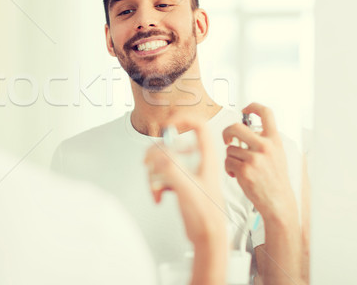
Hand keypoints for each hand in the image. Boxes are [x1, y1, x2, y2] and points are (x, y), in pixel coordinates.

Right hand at [144, 117, 225, 244]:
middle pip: (171, 145)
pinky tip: (158, 195)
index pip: (199, 126)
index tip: (167, 124)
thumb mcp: (189, 190)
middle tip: (149, 163)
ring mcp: (188, 173)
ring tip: (155, 187)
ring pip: (163, 161)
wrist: (207, 237)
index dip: (183, 119)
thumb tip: (158, 156)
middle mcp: (197, 162)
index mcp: (206, 157)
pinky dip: (155, 184)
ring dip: (154, 173)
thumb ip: (172, 170)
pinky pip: (162, 175)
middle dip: (156, 154)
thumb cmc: (207, 217)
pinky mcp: (180, 183)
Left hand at [222, 103, 296, 219]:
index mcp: (274, 140)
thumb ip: (264, 140)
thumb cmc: (275, 179)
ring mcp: (255, 159)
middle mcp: (265, 147)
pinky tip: (237, 175)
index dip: (253, 106)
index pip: (266, 113)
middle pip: (236, 127)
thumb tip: (245, 128)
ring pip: (229, 149)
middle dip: (227, 132)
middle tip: (227, 140)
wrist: (278, 202)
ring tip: (240, 167)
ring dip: (230, 157)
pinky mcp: (245, 171)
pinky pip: (227, 162)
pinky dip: (229, 168)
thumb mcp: (277, 154)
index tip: (245, 109)